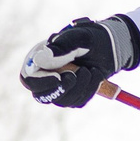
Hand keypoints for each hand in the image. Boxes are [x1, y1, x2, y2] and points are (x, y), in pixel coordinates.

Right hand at [19, 15, 139, 108]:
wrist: (111, 47)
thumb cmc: (91, 39)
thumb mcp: (78, 39)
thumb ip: (59, 49)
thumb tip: (38, 60)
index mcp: (39, 59)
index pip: (28, 79)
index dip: (39, 82)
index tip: (58, 77)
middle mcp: (46, 75)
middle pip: (42, 95)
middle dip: (62, 88)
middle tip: (78, 74)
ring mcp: (59, 87)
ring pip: (62, 100)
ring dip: (80, 87)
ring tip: (91, 70)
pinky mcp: (73, 95)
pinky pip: (77, 101)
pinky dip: (89, 90)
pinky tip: (96, 75)